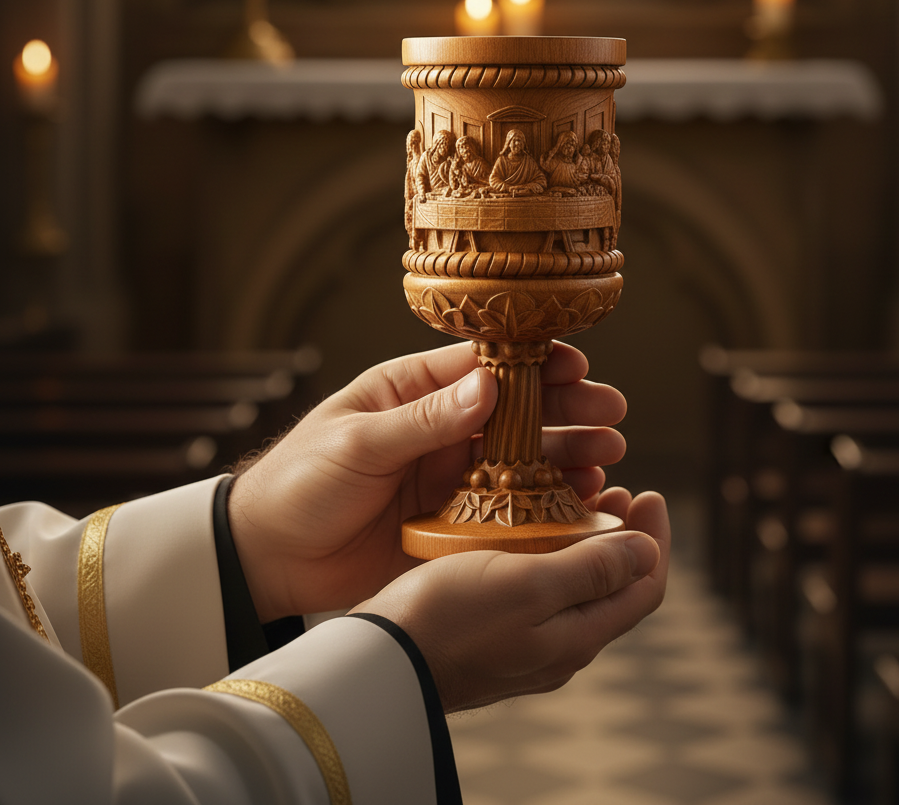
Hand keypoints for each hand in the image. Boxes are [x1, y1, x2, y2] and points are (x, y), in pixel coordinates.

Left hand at [228, 342, 626, 621]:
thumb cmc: (299, 481)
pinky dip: (547, 504)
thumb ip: (422, 419)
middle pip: (519, 409)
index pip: (485, 363)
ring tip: (607, 458)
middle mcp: (441, 427)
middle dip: (567, 409)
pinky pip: (510, 507)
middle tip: (610, 416)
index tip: (577, 366)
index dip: (535, 362)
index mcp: (414, 390)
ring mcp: (452, 474)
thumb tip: (487, 385)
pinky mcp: (454, 521)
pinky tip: (580, 502)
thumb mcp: (357, 442)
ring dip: (568, 454)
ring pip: (524, 457)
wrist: (268, 555)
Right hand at [353, 488, 669, 712]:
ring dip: (587, 543)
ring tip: (576, 501)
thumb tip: (648, 552)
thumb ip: (592, 570)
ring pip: (576, 588)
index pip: (644, 588)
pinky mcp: (494, 635)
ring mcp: (526, 644)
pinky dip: (550, 554)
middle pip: (613, 588)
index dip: (656, 540)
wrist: (382, 659)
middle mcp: (559, 647)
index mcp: (577, 636)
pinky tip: (527, 530)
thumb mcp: (529, 585)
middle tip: (617, 491)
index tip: (650, 493)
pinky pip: (540, 591)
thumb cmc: (450, 617)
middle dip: (624, 538)